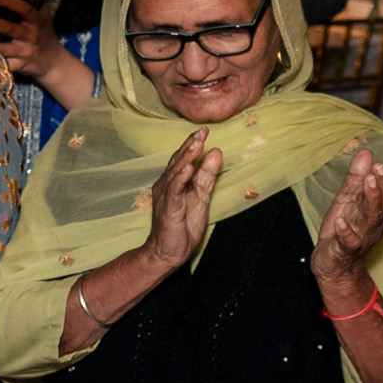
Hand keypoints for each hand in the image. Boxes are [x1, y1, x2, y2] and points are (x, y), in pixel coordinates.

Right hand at [142, 128, 222, 270]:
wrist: (167, 251)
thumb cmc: (182, 225)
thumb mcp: (201, 197)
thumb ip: (206, 175)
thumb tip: (216, 152)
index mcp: (173, 181)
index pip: (183, 159)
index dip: (193, 144)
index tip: (205, 130)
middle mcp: (165, 185)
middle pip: (177, 161)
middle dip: (190, 145)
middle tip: (201, 131)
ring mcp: (165, 196)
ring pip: (175, 172)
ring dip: (186, 157)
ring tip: (196, 144)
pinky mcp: (168, 209)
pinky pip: (174, 191)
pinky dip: (180, 178)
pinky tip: (187, 168)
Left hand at [312, 147, 382, 285]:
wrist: (334, 265)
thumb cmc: (342, 229)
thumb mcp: (347, 199)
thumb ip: (356, 178)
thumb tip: (367, 152)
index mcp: (376, 210)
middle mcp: (374, 223)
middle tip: (380, 166)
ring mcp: (361, 236)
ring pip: (371, 218)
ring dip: (371, 199)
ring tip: (368, 182)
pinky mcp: (345, 249)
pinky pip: (348, 241)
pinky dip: (345, 231)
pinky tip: (340, 221)